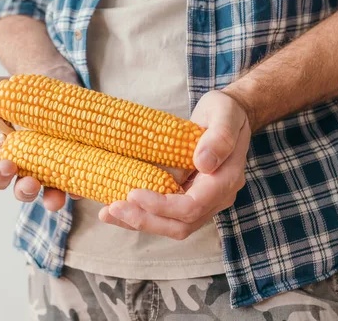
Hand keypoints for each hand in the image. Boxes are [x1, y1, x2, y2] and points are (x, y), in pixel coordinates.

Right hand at [0, 71, 81, 210]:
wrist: (64, 85)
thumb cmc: (31, 93)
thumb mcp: (12, 87)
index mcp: (11, 155)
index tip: (7, 164)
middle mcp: (32, 169)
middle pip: (22, 191)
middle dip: (24, 191)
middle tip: (31, 182)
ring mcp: (56, 171)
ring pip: (50, 195)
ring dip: (51, 200)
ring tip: (55, 198)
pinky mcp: (80, 168)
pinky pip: (79, 185)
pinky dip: (80, 189)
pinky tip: (82, 187)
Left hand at [99, 90, 250, 238]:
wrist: (230, 117)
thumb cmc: (226, 112)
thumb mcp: (225, 114)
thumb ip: (219, 138)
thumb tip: (204, 163)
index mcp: (225, 181)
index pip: (192, 206)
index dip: (162, 206)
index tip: (133, 193)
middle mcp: (215, 199)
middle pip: (180, 225)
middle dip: (145, 219)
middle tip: (113, 208)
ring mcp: (202, 202)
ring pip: (170, 226)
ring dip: (138, 222)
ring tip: (108, 213)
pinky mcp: (187, 198)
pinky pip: (165, 216)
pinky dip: (140, 215)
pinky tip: (115, 210)